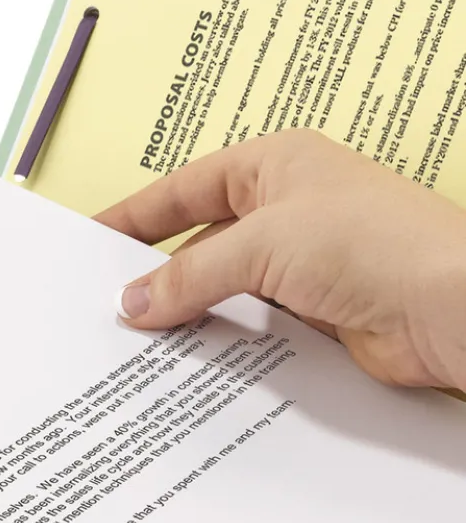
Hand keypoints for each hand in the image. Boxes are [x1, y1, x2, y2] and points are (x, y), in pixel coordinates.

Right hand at [98, 130, 465, 391]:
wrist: (457, 308)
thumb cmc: (377, 243)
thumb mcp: (263, 245)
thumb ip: (190, 276)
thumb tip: (135, 303)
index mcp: (274, 166)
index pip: (184, 189)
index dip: (136, 215)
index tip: (93, 239)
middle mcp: (287, 209)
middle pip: (201, 242)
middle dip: (159, 273)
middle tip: (109, 303)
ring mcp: (304, 262)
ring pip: (226, 286)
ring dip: (190, 310)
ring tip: (139, 338)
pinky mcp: (317, 311)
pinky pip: (251, 323)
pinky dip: (222, 338)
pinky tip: (191, 356)